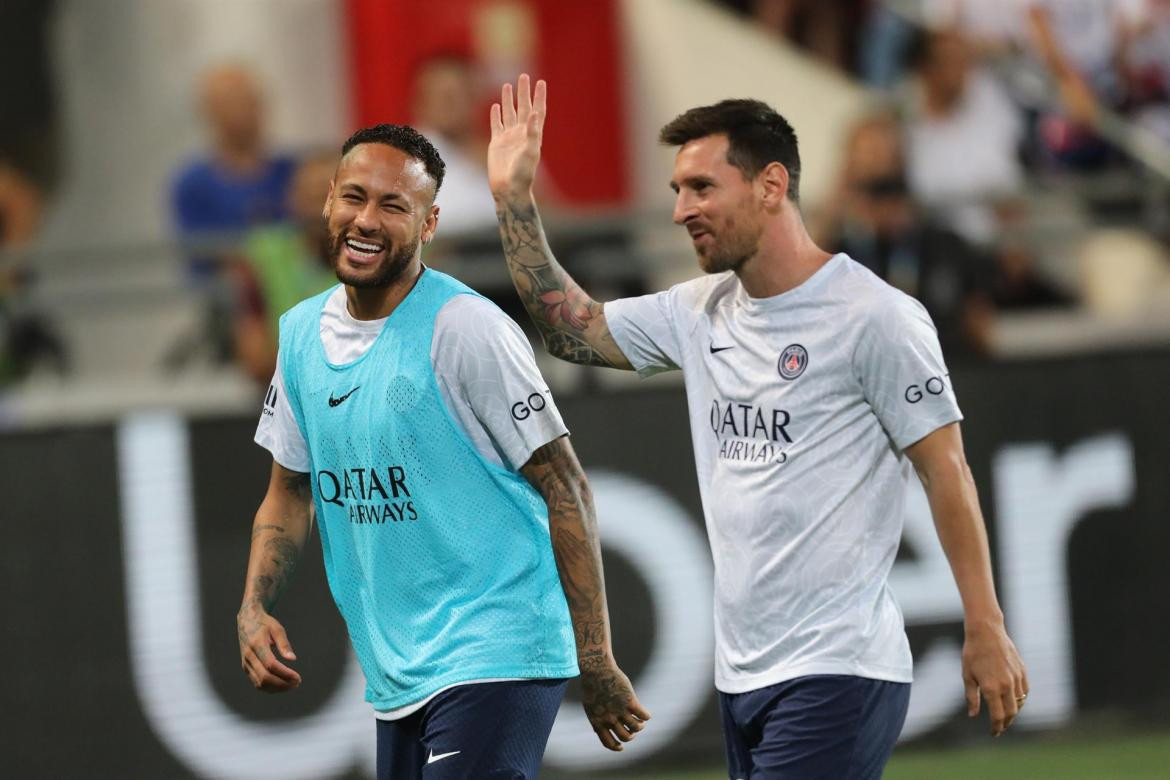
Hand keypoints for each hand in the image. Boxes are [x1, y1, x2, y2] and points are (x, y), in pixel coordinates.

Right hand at [237, 603, 301, 692]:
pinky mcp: (246, 667)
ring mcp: (245, 663)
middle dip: (282, 684)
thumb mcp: (277, 628)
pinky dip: (270, 687)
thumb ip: (284, 644)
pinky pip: (257, 682)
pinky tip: (282, 684)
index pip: (271, 665)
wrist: (247, 620)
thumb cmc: (265, 623)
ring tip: (292, 685)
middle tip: (297, 683)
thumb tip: (293, 659)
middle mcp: (248, 656)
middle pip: (265, 677)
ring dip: (277, 688)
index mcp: (256, 644)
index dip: (285, 674)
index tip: (298, 677)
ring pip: (260, 683)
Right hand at [488, 73, 546, 201]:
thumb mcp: (531, 152)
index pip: (537, 111)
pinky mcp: (497, 143)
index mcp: (532, 134)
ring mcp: (509, 137)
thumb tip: (534, 113)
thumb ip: (533, 132)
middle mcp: (521, 133)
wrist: (508, 188)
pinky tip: (495, 106)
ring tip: (507, 85)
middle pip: (523, 107)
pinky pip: (496, 125)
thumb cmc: (523, 173)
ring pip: (509, 113)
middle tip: (523, 76)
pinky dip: (495, 115)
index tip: (541, 82)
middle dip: (523, 92)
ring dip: (508, 100)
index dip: (539, 97)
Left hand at [578, 654, 650, 750]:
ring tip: (640, 721)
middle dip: (631, 735)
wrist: (597, 669)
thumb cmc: (592, 686)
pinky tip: (646, 714)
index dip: (617, 747)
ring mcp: (620, 710)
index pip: (609, 742)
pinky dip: (646, 716)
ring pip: (636, 727)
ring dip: (640, 726)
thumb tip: (599, 731)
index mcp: (598, 722)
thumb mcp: (590, 706)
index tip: (622, 747)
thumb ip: (596, 719)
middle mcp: (610, 719)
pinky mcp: (630, 701)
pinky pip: (643, 715)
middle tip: (632, 730)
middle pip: (626, 737)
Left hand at [962, 619, 1027, 735]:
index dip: (996, 727)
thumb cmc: (972, 653)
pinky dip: (1021, 699)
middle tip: (1000, 728)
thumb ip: (971, 697)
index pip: (997, 716)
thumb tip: (973, 715)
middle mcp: (1006, 685)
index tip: (994, 733)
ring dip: (1014, 712)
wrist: (986, 631)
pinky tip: (1014, 701)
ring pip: (1020, 703)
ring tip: (1006, 716)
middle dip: (1006, 723)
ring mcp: (1016, 678)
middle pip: (1011, 713)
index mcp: (991, 688)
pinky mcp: (1022, 670)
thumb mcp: (967, 675)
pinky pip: (1025, 691)